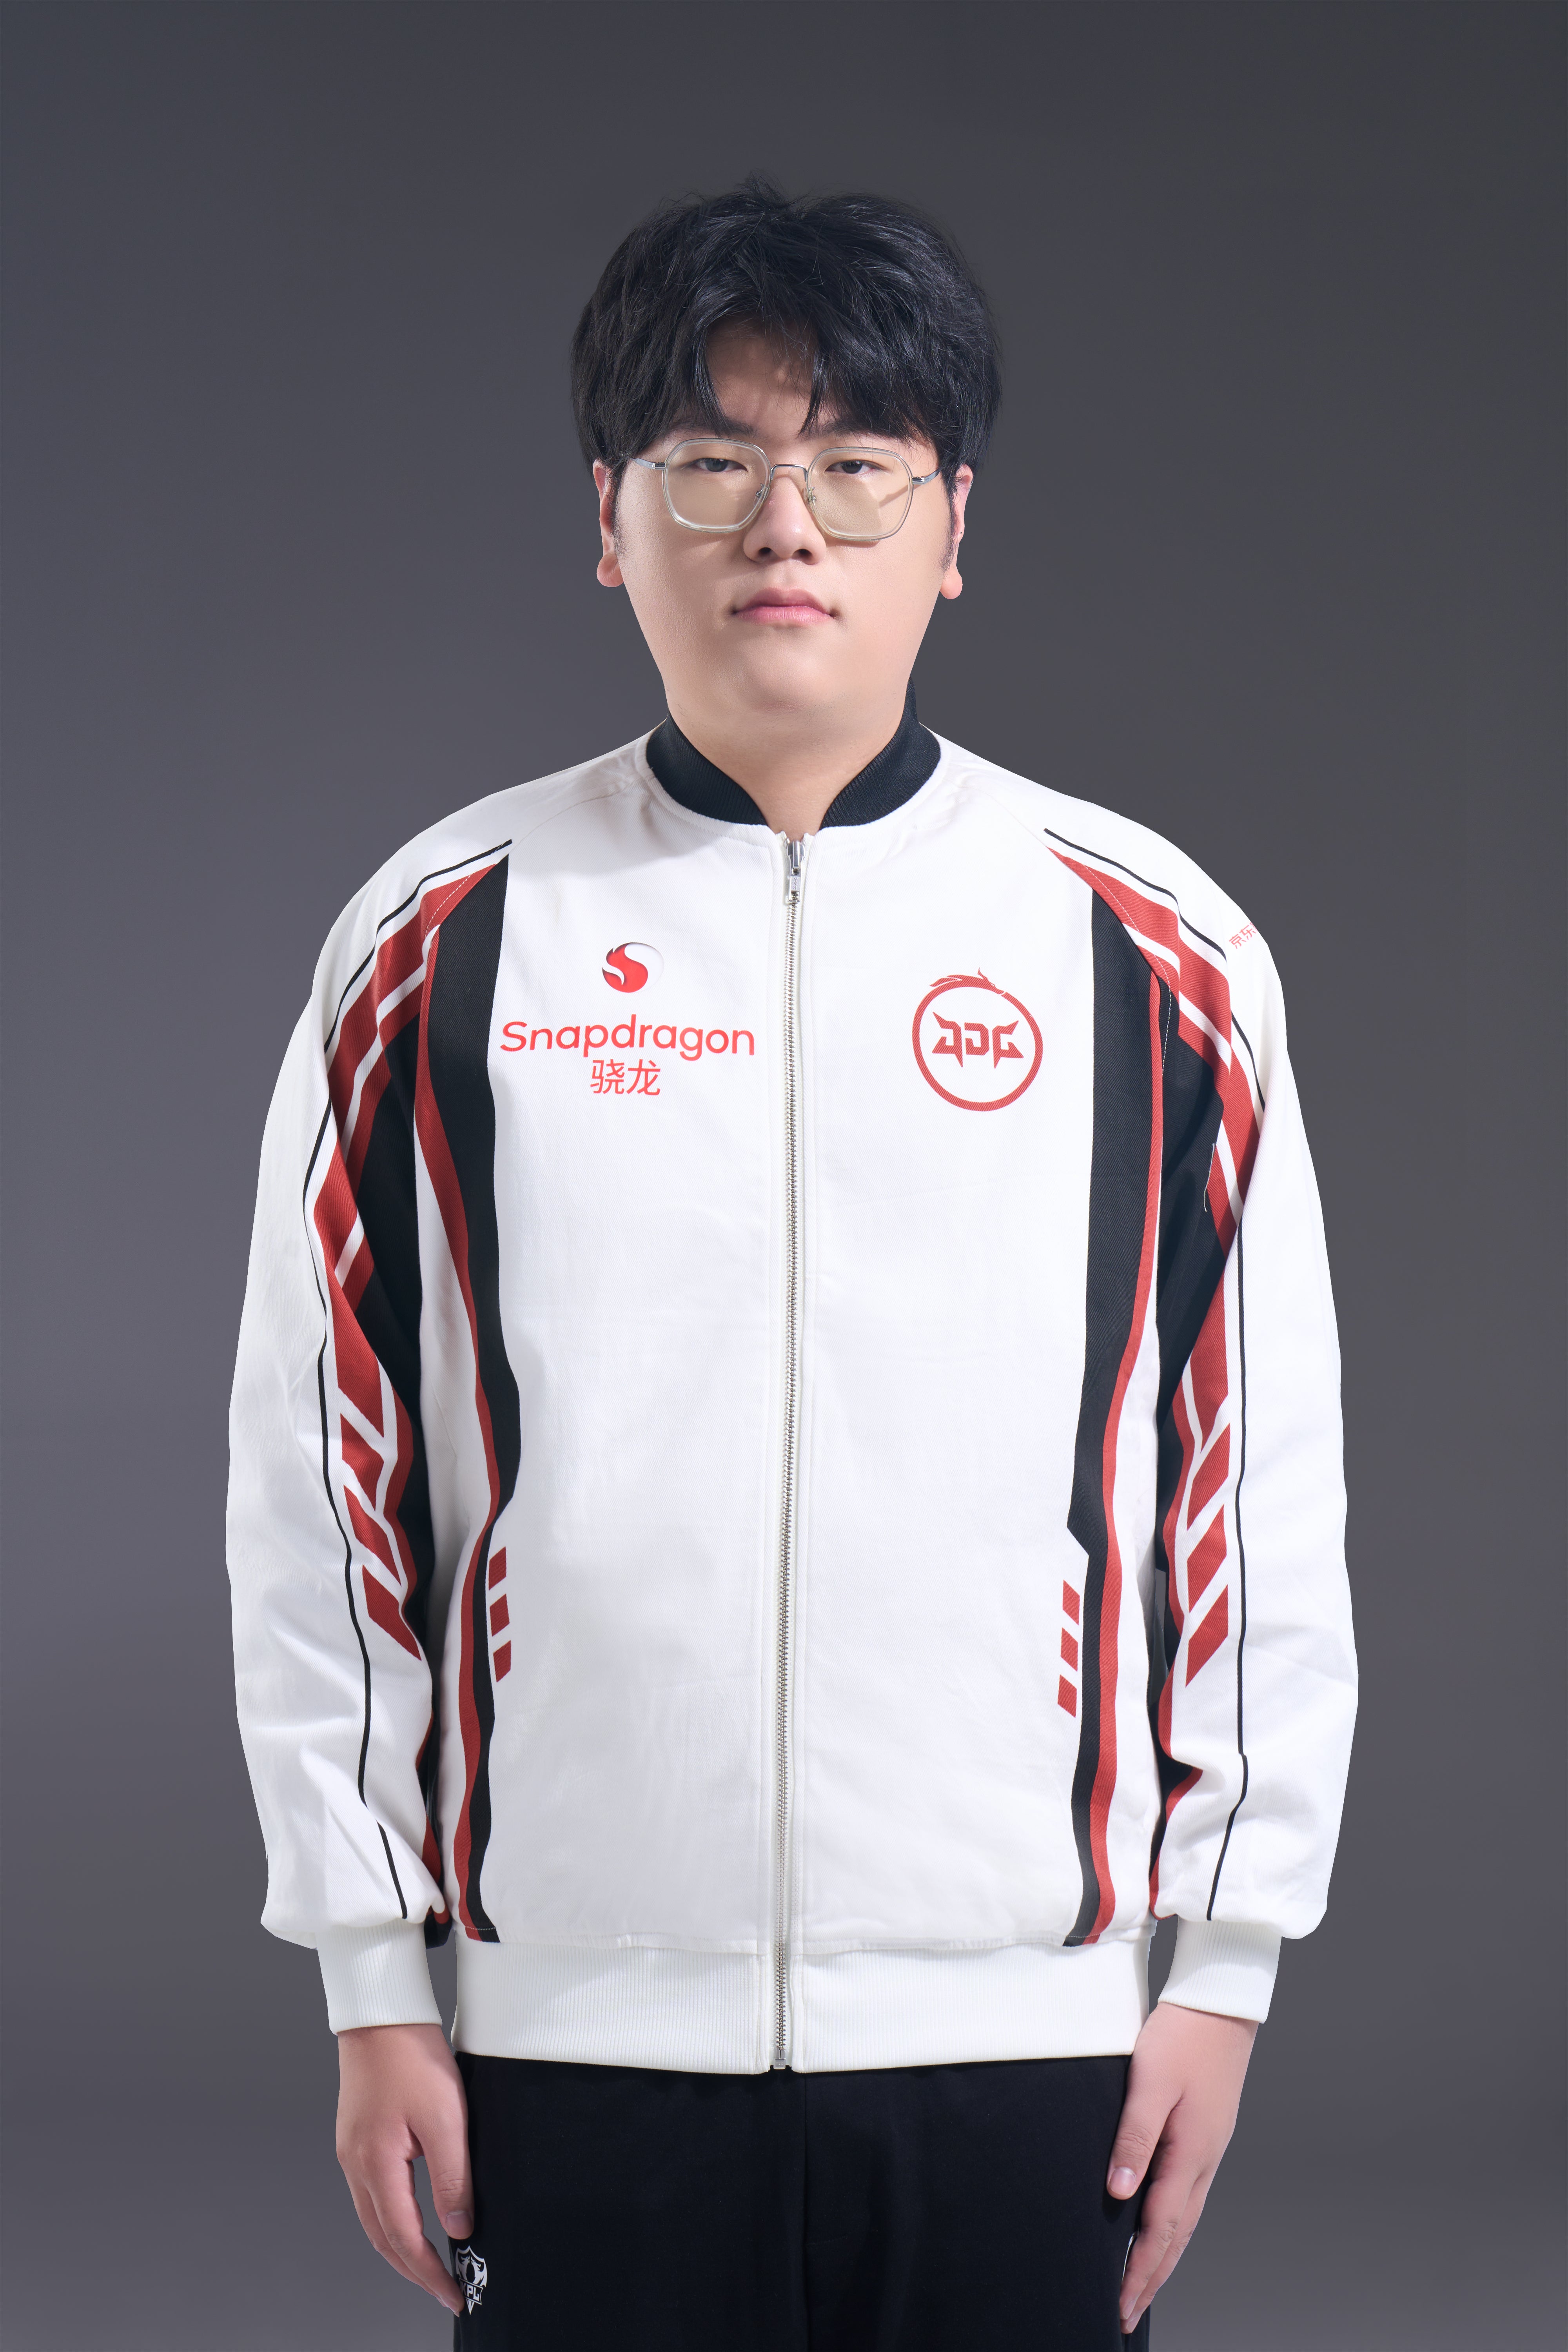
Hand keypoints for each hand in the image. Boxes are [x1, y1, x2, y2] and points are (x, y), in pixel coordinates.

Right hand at [335, 2021, 472, 2317]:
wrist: (382, 2011)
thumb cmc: (413, 2055)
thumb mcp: (446, 2118)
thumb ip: (453, 2178)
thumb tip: (459, 2228)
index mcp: (375, 2164)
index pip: (403, 2239)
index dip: (429, 2273)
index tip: (453, 2294)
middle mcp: (355, 2163)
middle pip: (382, 2237)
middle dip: (413, 2270)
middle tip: (444, 2289)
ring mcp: (351, 2150)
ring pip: (373, 2217)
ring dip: (400, 2246)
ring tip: (429, 2265)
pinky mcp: (357, 2136)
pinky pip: (371, 2192)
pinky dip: (391, 2217)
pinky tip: (410, 2217)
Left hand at [1106, 1998, 1257, 2335]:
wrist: (1220, 2004)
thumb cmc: (1182, 2037)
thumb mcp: (1149, 2084)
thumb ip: (1134, 2139)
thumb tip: (1120, 2193)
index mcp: (1190, 2153)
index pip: (1160, 2229)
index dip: (1139, 2270)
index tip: (1121, 2305)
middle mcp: (1204, 2160)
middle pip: (1177, 2236)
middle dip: (1152, 2277)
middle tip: (1129, 2313)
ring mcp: (1209, 2149)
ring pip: (1185, 2219)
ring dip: (1165, 2255)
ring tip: (1143, 2283)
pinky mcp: (1207, 2135)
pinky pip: (1188, 2196)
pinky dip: (1173, 2224)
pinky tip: (1162, 2227)